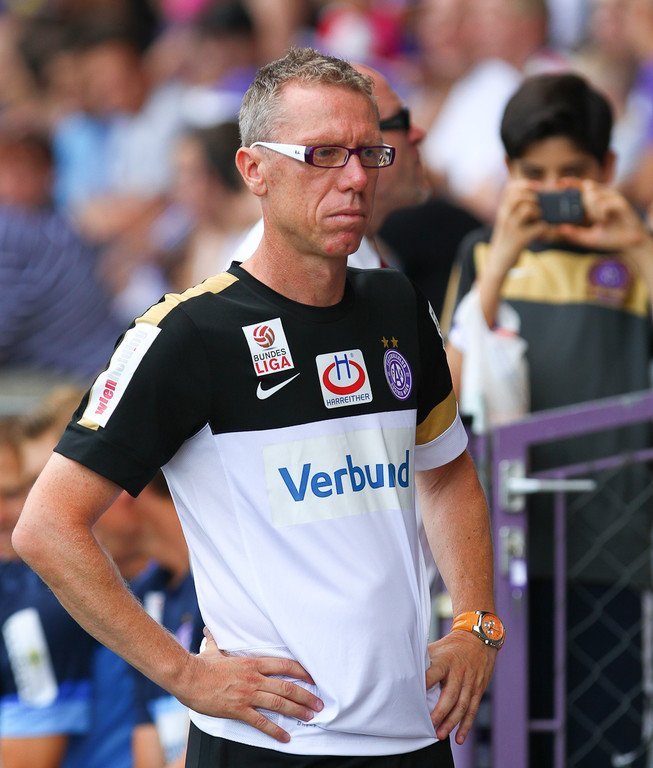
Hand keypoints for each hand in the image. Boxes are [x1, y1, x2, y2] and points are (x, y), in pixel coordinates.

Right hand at [178, 629, 322, 742]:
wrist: (188, 677)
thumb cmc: (201, 664)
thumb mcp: (213, 649)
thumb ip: (217, 642)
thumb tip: (210, 631)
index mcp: (252, 663)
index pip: (284, 665)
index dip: (301, 672)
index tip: (313, 678)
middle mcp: (254, 678)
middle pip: (286, 686)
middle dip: (306, 695)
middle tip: (319, 703)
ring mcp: (247, 694)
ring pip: (279, 703)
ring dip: (297, 711)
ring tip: (310, 717)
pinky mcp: (238, 710)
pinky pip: (261, 722)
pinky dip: (275, 730)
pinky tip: (285, 736)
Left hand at [426, 631, 496, 744]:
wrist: (478, 639)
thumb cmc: (451, 646)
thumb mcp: (436, 648)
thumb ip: (423, 661)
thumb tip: (401, 669)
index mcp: (445, 661)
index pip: (434, 673)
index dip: (426, 684)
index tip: (415, 696)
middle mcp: (459, 672)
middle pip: (450, 695)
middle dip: (440, 712)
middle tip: (429, 726)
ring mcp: (470, 682)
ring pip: (462, 706)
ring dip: (451, 722)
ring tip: (440, 735)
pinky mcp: (478, 690)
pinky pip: (472, 710)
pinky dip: (466, 725)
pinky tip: (459, 738)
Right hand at [487, 179, 551, 277]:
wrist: (497, 263)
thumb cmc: (506, 241)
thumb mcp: (505, 223)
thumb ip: (513, 210)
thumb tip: (534, 198)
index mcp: (502, 211)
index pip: (510, 188)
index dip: (525, 184)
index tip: (536, 186)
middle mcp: (504, 217)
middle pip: (520, 196)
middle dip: (533, 198)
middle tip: (538, 206)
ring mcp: (511, 228)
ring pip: (528, 209)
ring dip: (539, 212)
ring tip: (539, 219)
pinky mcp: (520, 240)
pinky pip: (539, 227)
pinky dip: (545, 228)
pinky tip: (543, 231)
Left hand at [556, 180, 650, 254]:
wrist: (629, 244)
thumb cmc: (610, 238)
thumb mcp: (588, 238)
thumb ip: (574, 234)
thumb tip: (560, 229)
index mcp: (595, 202)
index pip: (581, 187)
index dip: (571, 182)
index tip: (559, 182)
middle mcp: (604, 196)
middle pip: (587, 187)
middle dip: (583, 201)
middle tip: (589, 217)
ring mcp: (613, 198)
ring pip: (593, 196)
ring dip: (592, 211)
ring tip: (600, 221)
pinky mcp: (620, 202)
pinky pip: (603, 204)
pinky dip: (601, 214)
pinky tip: (605, 220)